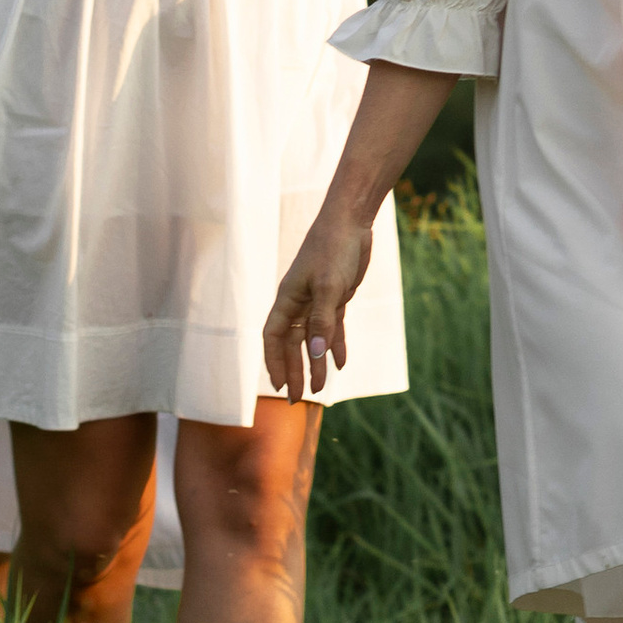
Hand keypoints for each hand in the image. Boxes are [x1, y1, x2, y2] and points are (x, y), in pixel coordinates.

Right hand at [263, 208, 374, 398]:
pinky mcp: (335, 297)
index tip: (279, 386)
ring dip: (314, 363)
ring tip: (319, 388)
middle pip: (292, 344)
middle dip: (294, 371)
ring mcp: (316, 300)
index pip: (273, 338)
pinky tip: (340, 363)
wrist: (350, 223)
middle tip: (297, 399)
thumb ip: (323, 322)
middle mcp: (298, 302)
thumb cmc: (334, 250)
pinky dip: (335, 345)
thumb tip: (316, 355)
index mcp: (288, 299)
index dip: (274, 362)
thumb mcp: (330, 287)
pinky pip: (332, 328)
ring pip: (312, 339)